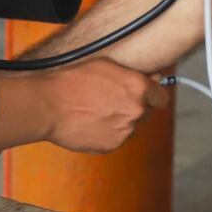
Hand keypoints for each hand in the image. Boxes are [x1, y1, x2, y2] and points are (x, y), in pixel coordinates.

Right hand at [0, 59, 169, 156]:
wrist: (49, 105)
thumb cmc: (73, 80)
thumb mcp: (106, 65)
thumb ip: (133, 75)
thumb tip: (153, 79)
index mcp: (138, 88)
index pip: (162, 97)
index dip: (153, 95)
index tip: (147, 95)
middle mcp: (136, 111)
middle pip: (146, 112)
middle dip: (134, 107)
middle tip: (112, 100)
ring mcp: (124, 131)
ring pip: (129, 126)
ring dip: (119, 120)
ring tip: (95, 111)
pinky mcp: (110, 146)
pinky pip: (115, 138)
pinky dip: (107, 132)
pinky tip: (90, 122)